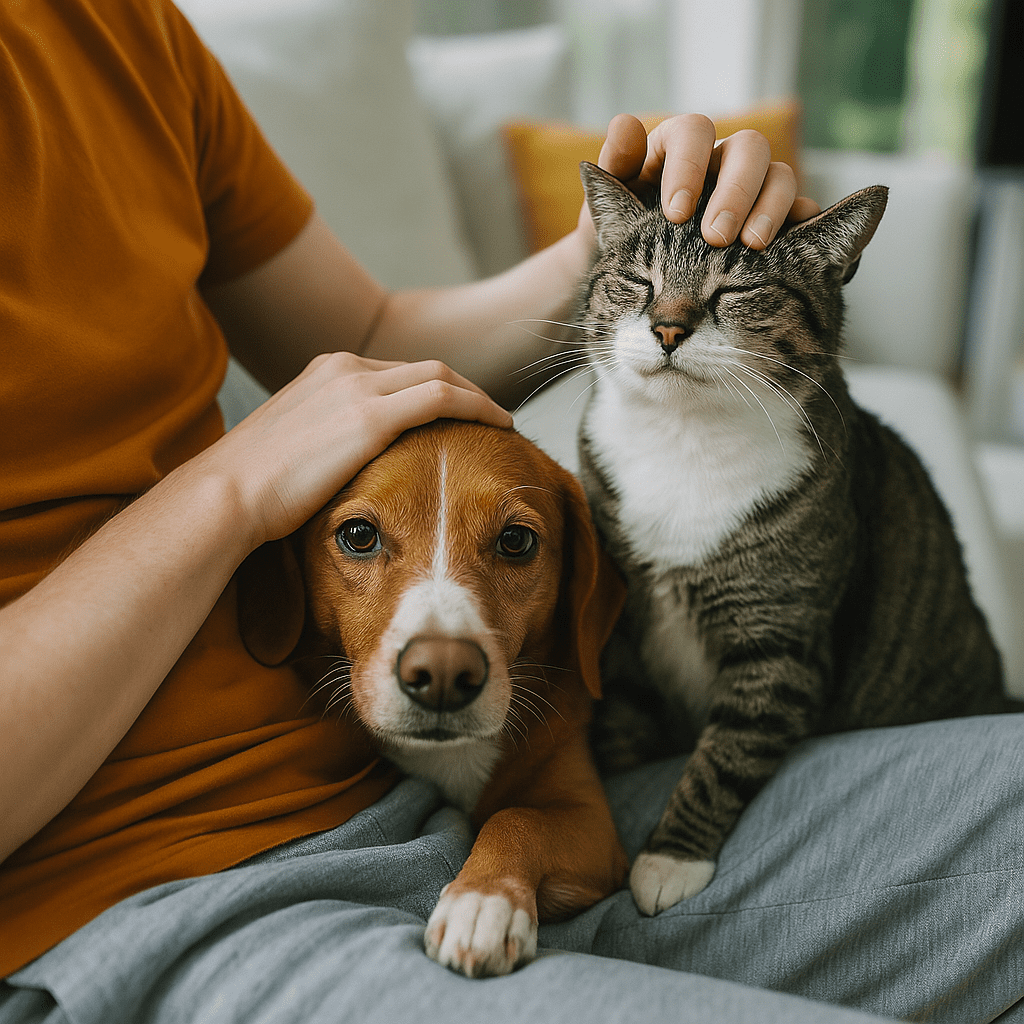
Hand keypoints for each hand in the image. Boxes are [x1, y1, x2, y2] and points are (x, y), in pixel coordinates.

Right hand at [197, 352, 512, 547]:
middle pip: (424, 366)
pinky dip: (477, 407)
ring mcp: (358, 388)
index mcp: (325, 371)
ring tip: (500, 421)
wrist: (226, 494)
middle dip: (463, 387)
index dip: (434, 389)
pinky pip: (442, 399)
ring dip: (477, 396)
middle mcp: (344, 368)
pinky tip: (498, 426)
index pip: (396, 371)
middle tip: (489, 414)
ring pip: (441, 376)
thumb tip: (346, 462)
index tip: (456, 413)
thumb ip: (327, 438)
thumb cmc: (253, 486)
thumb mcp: (294, 446)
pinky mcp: (370, 418)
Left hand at [593, 113, 820, 248]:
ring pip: (780, 174)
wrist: (639, 276)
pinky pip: (800, 209)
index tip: (675, 214)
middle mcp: (721, 160)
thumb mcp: (610, 202)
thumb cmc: (623, 231)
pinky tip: (790, 242)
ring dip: (769, 207)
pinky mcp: (775, 215)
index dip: (689, 166)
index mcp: (679, 147)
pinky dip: (799, 220)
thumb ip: (616, 165)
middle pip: (748, 148)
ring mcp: (753, 187)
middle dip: (735, 191)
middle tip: (716, 236)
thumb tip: (624, 124)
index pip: (694, 132)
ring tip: (751, 245)